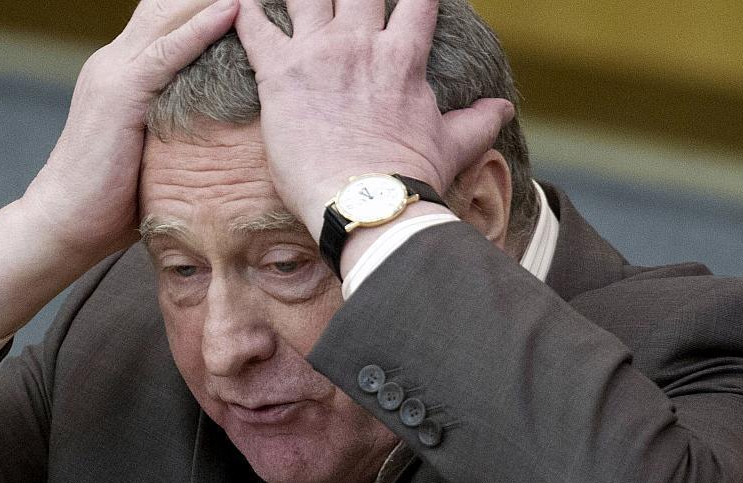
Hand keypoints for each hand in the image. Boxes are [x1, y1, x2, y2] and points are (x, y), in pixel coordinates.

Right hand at [22, 0, 238, 267]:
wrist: (63, 223)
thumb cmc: (110, 202)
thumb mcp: (153, 151)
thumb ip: (177, 127)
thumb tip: (221, 137)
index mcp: (124, 72)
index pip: (168, 19)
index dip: (203, 3)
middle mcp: (115, 61)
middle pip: (168, 4)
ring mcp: (113, 73)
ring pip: (168, 14)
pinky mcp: (119, 94)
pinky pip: (165, 51)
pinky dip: (200, 28)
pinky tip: (233, 10)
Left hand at [232, 0, 512, 235]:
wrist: (367, 202)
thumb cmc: (410, 179)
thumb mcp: (452, 145)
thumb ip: (477, 121)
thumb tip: (503, 108)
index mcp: (402, 56)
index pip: (416, 1)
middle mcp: (360, 44)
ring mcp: (318, 55)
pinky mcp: (280, 75)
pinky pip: (256, 31)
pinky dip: (247, 16)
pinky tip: (240, 6)